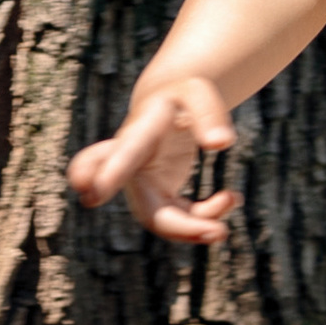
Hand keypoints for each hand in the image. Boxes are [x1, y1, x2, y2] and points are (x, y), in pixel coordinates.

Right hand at [67, 72, 238, 242]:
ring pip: (158, 218)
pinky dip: (207, 216)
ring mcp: (143, 183)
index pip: (125, 153)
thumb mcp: (197, 93)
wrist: (169, 108)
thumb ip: (210, 113)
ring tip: (222, 231)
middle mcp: (132, 162)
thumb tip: (221, 144)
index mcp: (139, 131)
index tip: (91, 195)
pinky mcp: (159, 195)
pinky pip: (180, 217)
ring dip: (189, 230)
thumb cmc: (182, 97)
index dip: (111, 173)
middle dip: (131, 219)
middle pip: (125, 192)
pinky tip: (233, 197)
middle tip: (99, 208)